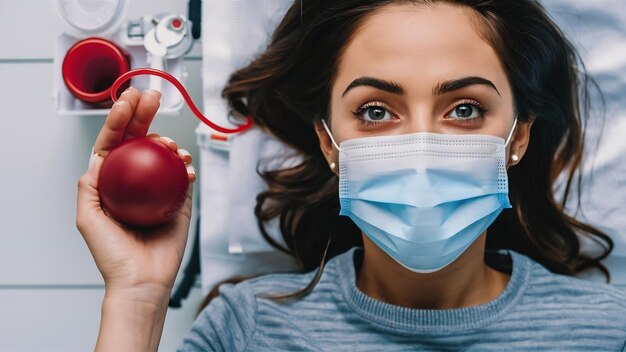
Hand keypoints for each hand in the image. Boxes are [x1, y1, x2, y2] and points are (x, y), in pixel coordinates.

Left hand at [76, 88, 195, 300]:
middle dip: (146, 115)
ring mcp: (158, 191)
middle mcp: (134, 183)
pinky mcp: (179, 202)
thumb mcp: (87, 218)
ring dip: (167, 142)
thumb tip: (99, 156)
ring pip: (163, 156)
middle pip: (140, 141)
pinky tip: (184, 165)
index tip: (129, 100)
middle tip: (153, 96)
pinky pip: (183, 179)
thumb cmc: (113, 256)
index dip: (120, 119)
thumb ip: (89, 185)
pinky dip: (185, 168)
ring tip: (169, 144)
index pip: (114, 144)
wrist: (143, 281)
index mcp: (111, 184)